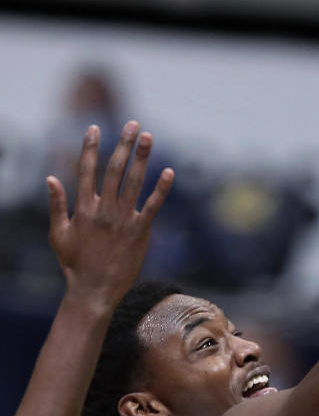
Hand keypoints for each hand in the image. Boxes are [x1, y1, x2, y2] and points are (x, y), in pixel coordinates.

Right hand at [47, 121, 173, 308]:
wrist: (95, 290)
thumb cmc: (74, 264)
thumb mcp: (59, 234)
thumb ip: (57, 205)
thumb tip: (51, 178)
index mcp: (83, 208)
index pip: (86, 170)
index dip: (90, 148)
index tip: (94, 128)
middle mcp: (104, 210)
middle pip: (114, 169)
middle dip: (124, 145)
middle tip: (133, 125)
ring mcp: (123, 219)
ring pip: (134, 182)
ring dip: (143, 157)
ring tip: (149, 137)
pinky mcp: (141, 231)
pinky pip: (153, 206)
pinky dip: (161, 188)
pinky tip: (169, 172)